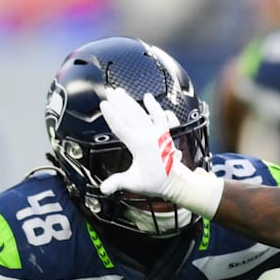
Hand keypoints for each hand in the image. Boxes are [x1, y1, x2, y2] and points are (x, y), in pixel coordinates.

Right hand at [96, 90, 221, 216]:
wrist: (176, 182)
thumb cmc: (155, 182)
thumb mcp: (134, 183)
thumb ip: (117, 183)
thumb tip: (103, 188)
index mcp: (139, 145)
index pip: (121, 127)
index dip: (111, 115)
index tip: (104, 104)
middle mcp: (148, 135)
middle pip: (129, 115)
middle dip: (118, 102)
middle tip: (109, 91)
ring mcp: (157, 133)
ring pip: (141, 113)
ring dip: (130, 101)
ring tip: (120, 91)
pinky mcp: (164, 133)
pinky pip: (159, 116)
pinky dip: (154, 106)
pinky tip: (149, 96)